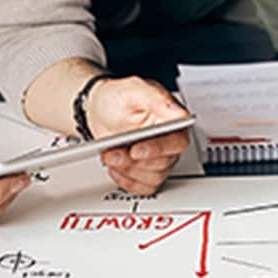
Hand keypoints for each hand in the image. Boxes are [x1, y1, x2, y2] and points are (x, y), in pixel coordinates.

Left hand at [84, 77, 192, 194]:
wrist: (98, 111)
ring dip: (128, 170)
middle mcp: (168, 141)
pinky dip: (127, 180)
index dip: (158, 149)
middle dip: (134, 161)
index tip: (136, 150)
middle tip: (113, 152)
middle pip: (163, 163)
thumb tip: (180, 115)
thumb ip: (156, 100)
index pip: (178, 142)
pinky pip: (145, 187)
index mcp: (172, 120)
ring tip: (110, 156)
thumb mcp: (133, 90)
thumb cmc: (117, 99)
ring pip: (154, 177)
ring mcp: (158, 158)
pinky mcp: (146, 171)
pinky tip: (116, 168)